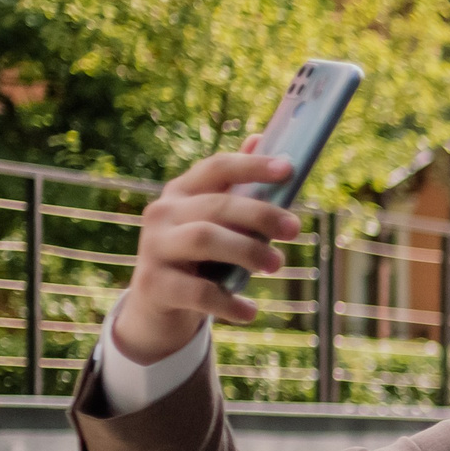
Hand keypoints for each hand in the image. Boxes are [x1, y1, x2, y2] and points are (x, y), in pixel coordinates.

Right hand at [112, 142, 298, 361]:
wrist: (157, 305)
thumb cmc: (199, 257)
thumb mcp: (216, 224)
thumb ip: (237, 190)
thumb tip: (259, 139)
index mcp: (181, 192)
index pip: (216, 168)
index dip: (252, 165)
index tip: (289, 169)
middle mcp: (163, 214)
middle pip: (216, 205)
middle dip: (261, 214)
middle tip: (295, 229)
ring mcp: (154, 248)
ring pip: (205, 239)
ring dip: (248, 251)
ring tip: (277, 265)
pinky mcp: (154, 284)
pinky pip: (198, 291)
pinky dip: (230, 302)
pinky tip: (251, 311)